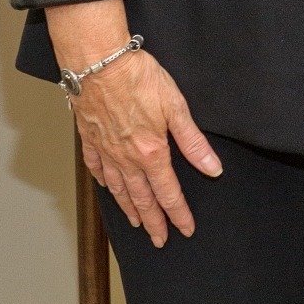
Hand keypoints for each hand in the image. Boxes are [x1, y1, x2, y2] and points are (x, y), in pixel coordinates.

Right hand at [70, 46, 222, 245]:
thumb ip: (193, 141)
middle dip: (154, 222)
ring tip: (137, 223)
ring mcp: (105, 150)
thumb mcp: (175, 106)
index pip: (168, 192)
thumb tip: (213, 168)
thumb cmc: (138, 78)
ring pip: (118, 189)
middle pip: (142, 198)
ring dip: (130, 208)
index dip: (178, 213)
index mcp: (150, 153)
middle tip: (160, 240)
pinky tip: (107, 186)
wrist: (98, 63)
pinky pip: (96, 168)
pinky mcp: (90, 138)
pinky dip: (103, 182)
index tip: (186, 229)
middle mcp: (126, 159)